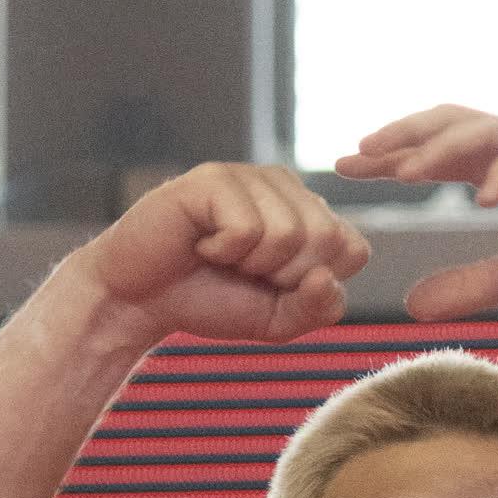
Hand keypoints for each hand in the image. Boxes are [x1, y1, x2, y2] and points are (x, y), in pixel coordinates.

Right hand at [72, 164, 370, 346]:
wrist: (143, 300)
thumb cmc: (212, 301)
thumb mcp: (278, 320)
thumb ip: (317, 308)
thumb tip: (325, 278)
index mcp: (308, 213)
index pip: (354, 249)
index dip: (314, 285)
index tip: (274, 286)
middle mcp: (285, 187)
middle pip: (327, 239)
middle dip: (285, 276)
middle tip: (243, 272)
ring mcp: (250, 177)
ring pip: (290, 233)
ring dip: (251, 264)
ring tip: (220, 255)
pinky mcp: (214, 177)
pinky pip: (248, 229)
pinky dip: (223, 252)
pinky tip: (201, 243)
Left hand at [338, 108, 497, 319]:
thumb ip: (471, 285)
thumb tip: (413, 306)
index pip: (435, 154)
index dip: (391, 158)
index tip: (345, 170)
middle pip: (446, 126)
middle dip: (400, 138)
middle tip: (356, 155)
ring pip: (482, 130)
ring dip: (440, 147)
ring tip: (403, 170)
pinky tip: (479, 195)